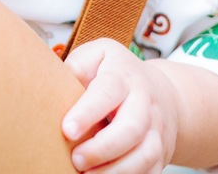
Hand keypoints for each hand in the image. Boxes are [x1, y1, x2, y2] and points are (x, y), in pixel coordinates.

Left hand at [61, 38, 177, 172]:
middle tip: (76, 159)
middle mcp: (144, 103)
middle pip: (132, 128)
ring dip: (116, 171)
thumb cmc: (118, 74)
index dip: (88, 111)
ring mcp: (156, 130)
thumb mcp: (98, 56)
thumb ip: (77, 67)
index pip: (108, 91)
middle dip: (103, 148)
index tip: (67, 130)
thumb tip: (55, 86)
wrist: (163, 92)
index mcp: (123, 76)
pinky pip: (151, 172)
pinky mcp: (161, 153)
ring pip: (144, 155)